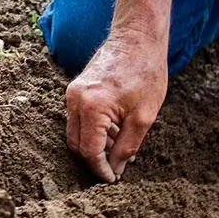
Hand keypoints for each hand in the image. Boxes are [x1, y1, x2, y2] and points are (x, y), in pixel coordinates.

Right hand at [65, 31, 167, 182]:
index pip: (89, 151)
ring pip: (76, 132)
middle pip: (76, 144)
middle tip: (115, 168)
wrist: (138, 38)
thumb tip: (115, 169)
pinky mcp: (76, 89)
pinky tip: (114, 131)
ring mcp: (72, 93)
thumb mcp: (143, 117)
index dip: (100, 169)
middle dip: (94, 159)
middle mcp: (75, 100)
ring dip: (94, 145)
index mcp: (91, 107)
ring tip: (119, 147)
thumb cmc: (145, 73)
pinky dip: (92, 130)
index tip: (112, 179)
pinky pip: (78, 119)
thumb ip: (126, 147)